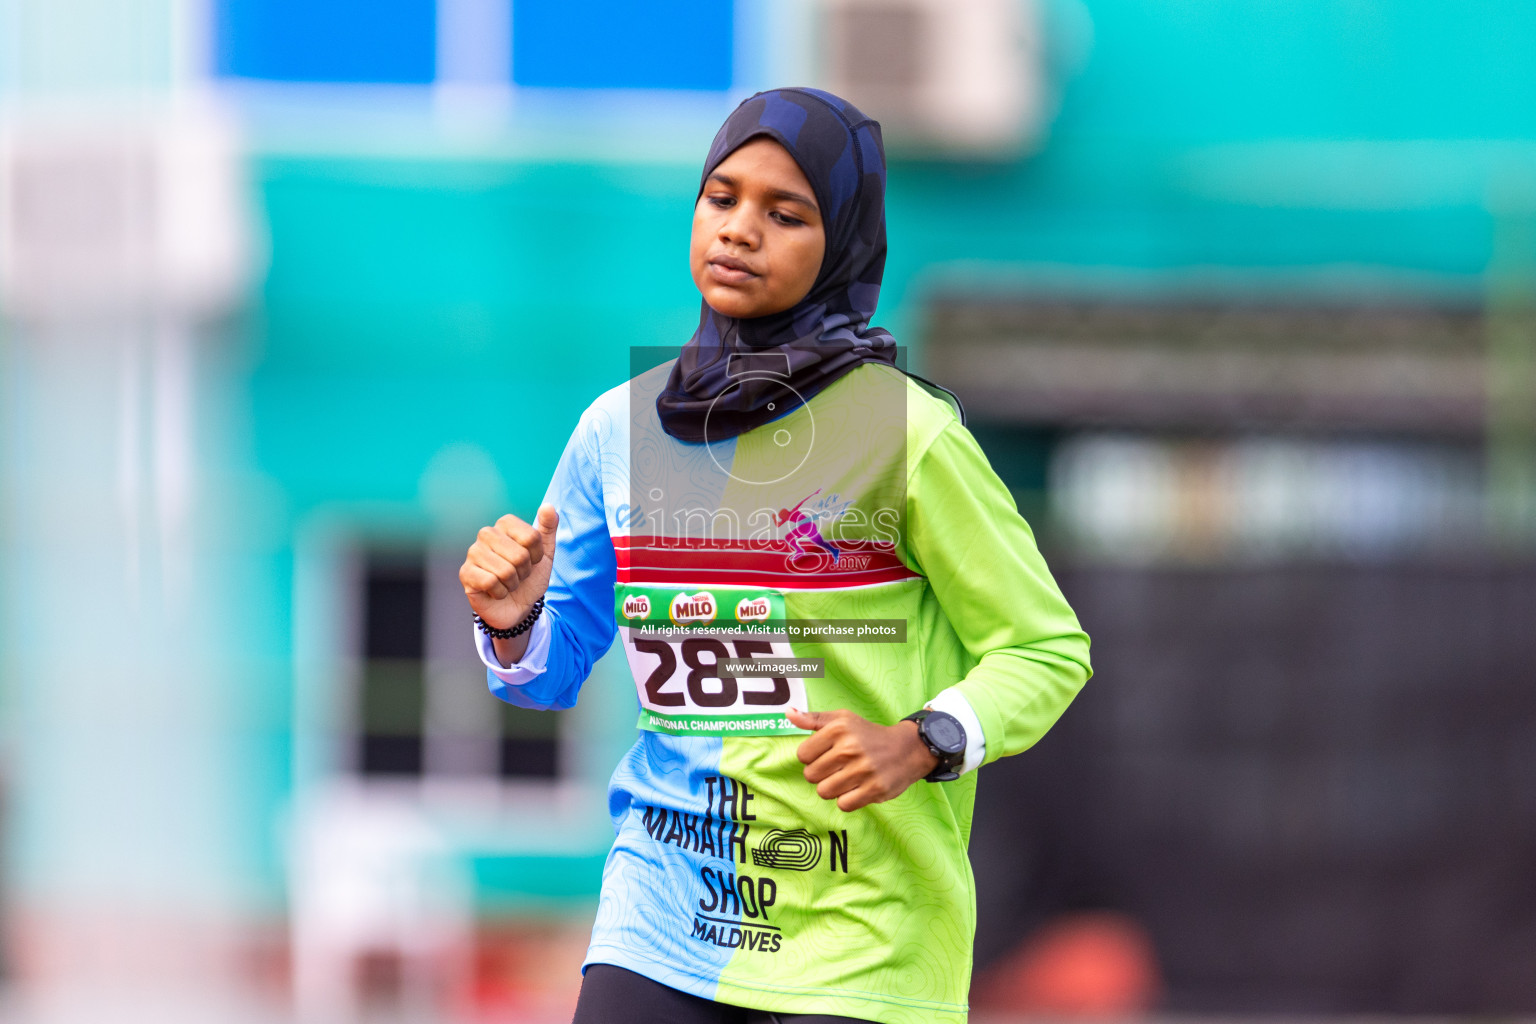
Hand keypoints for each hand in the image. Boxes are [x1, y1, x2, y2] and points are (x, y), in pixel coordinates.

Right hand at [460, 503, 558, 632]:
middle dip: (524, 572)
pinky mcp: (465, 573)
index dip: (537, 556)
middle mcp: (486, 533)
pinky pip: (491, 583)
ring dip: (512, 584)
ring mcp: (473, 552)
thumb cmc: (529, 578)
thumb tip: (548, 506)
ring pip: (506, 571)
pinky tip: (495, 591)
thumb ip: (548, 528)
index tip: (531, 561)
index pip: (532, 537)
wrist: (518, 606)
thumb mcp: (546, 554)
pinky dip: (500, 592)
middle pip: (520, 555)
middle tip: (518, 574)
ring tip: (507, 583)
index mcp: (505, 524)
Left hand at [786, 707, 939, 811]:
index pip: (803, 755)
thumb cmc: (868, 734)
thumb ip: (812, 719)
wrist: (907, 749)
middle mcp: (850, 748)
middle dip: (821, 774)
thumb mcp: (842, 719)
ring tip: (846, 778)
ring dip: (833, 788)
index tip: (826, 754)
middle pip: (811, 776)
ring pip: (824, 792)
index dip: (811, 757)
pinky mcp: (874, 789)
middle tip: (837, 767)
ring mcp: (863, 770)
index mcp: (838, 728)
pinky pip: (843, 804)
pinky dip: (847, 800)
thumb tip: (788, 713)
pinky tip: (856, 788)